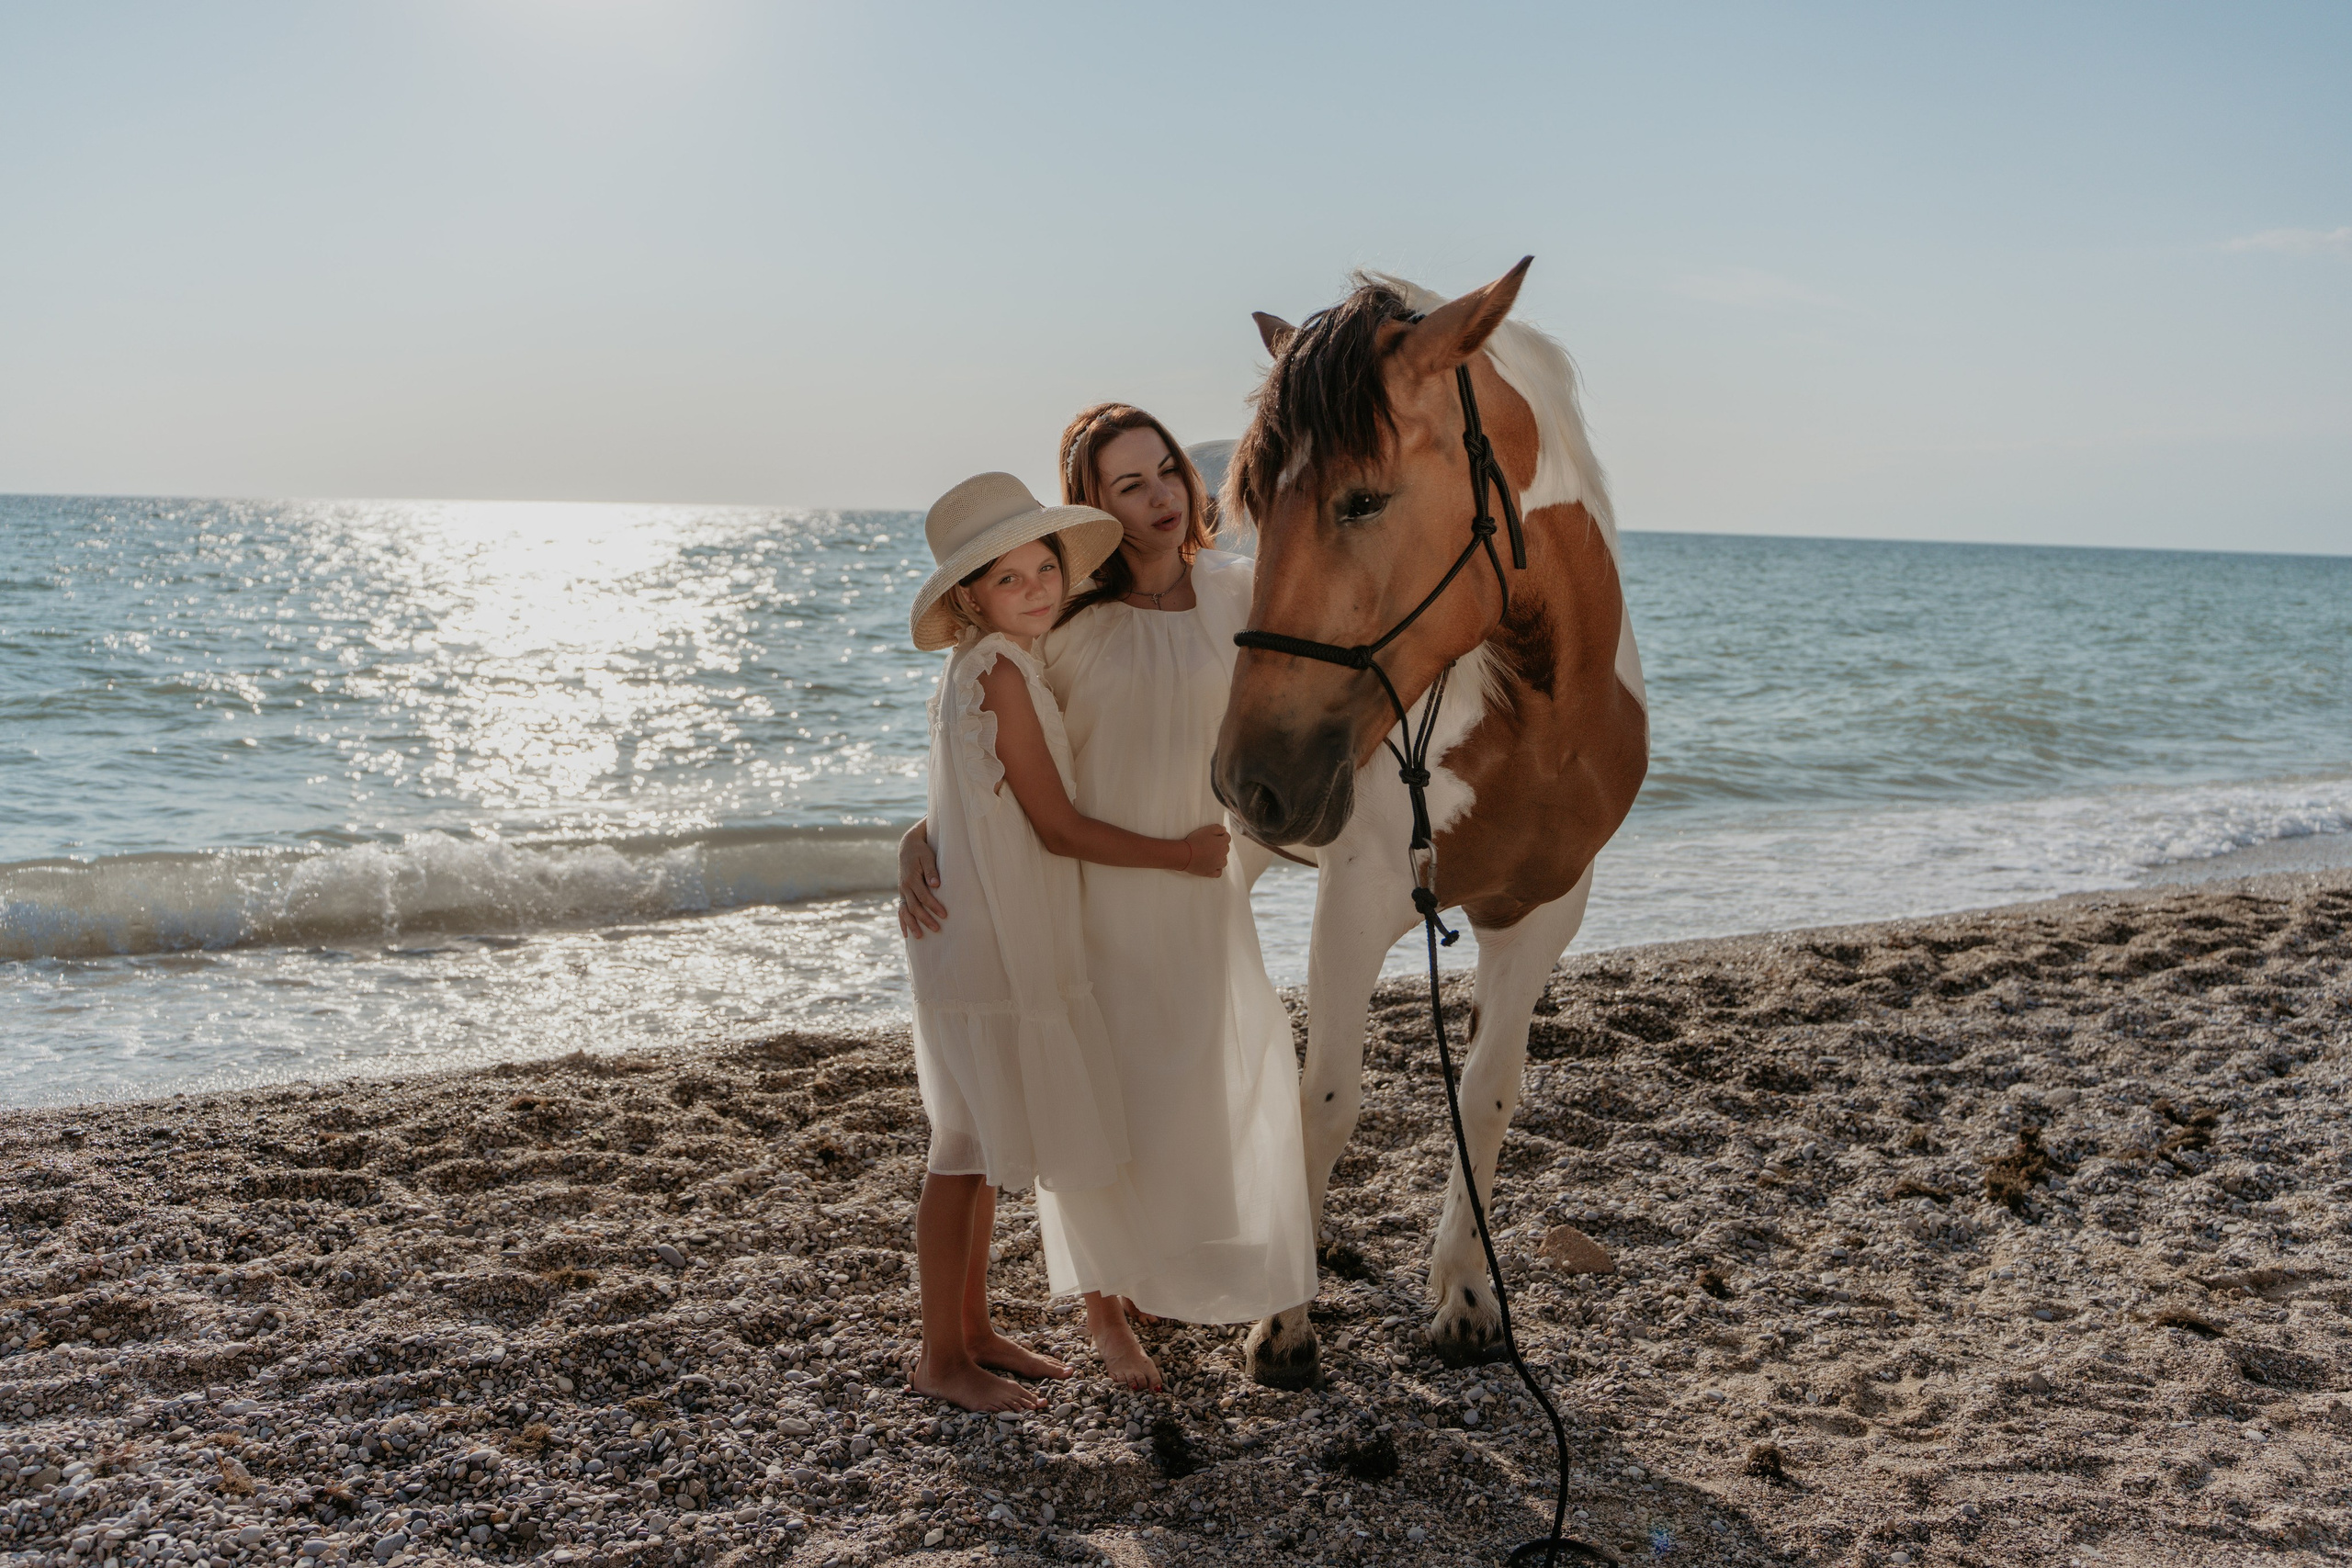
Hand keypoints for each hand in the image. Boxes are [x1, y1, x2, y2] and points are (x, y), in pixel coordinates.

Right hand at [898, 822, 945, 938]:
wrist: (908, 846)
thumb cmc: (921, 852)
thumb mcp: (927, 857)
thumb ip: (931, 871)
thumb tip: (936, 884)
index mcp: (911, 879)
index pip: (924, 896)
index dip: (934, 906)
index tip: (944, 915)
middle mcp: (905, 887)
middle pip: (914, 907)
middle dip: (925, 919)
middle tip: (937, 929)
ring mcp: (902, 891)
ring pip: (905, 911)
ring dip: (912, 924)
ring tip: (920, 937)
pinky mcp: (903, 893)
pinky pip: (900, 910)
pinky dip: (902, 922)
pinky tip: (906, 934)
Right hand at [1182, 824, 1230, 877]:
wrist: (1186, 854)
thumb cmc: (1196, 841)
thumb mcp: (1208, 829)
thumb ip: (1218, 828)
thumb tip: (1224, 830)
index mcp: (1222, 843)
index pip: (1227, 837)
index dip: (1222, 835)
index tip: (1216, 834)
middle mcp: (1222, 855)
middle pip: (1226, 849)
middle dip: (1221, 845)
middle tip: (1211, 843)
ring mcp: (1217, 865)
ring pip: (1224, 861)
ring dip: (1221, 857)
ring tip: (1213, 855)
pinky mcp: (1210, 872)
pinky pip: (1218, 873)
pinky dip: (1218, 869)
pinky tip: (1214, 866)